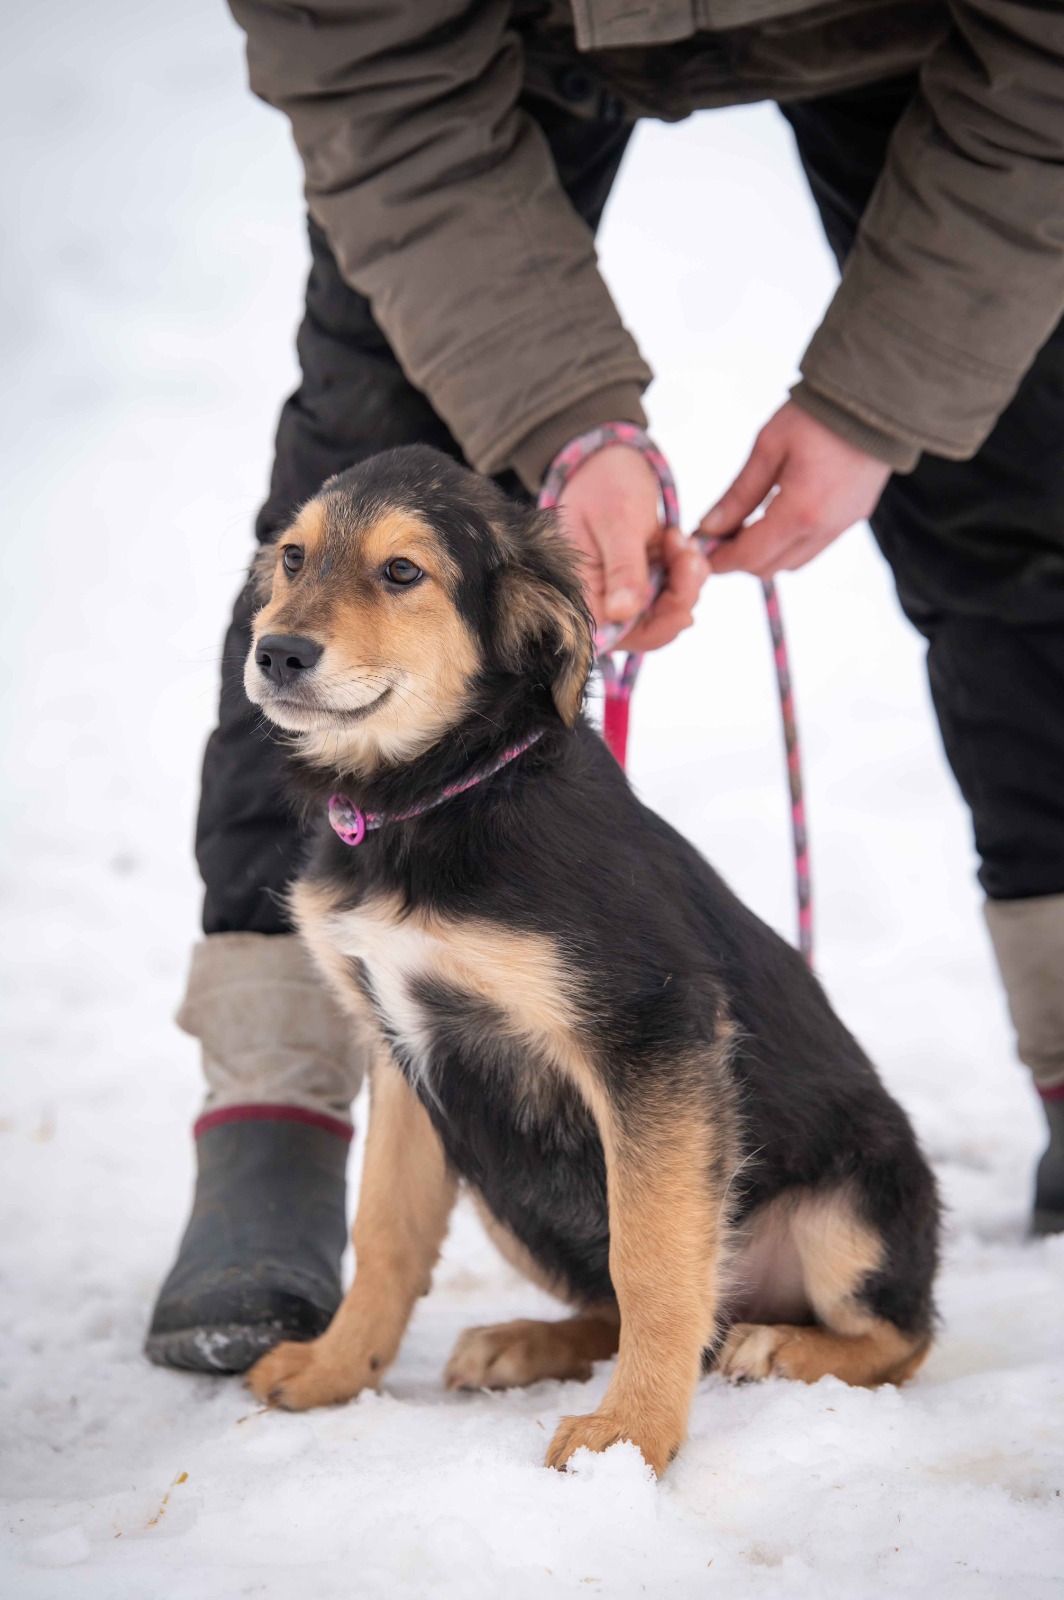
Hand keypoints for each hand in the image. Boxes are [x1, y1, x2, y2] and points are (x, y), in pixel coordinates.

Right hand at [556, 444, 707, 651]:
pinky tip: (680, 542)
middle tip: (688, 557)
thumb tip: (624, 613)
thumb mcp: (617, 522)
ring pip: (669, 611)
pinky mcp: (643, 582)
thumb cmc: (602, 485)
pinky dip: (687, 570)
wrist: (607, 461)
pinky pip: (675, 591)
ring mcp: (625, 594)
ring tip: (680, 540)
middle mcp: (602, 603)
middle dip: (680, 598)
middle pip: (651, 630)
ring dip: (687, 580)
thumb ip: (623, 568)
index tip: (681, 604)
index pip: (619, 637)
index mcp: (582, 596)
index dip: (655, 628)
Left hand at [700, 402, 891, 577]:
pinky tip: (774, 519)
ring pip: (792, 563)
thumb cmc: (816, 416)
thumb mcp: (767, 448)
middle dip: (739, 559)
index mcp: (800, 512)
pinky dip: (788, 544)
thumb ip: (737, 494)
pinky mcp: (853, 518)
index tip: (699, 550)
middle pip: (769, 568)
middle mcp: (824, 529)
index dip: (719, 559)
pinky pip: (813, 548)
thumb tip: (709, 527)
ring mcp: (842, 526)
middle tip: (718, 535)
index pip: (749, 555)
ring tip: (745, 526)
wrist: (873, 400)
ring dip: (765, 554)